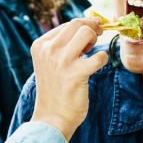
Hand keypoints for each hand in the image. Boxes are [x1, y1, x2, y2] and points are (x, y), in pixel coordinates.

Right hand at [30, 18, 107, 140]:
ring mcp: (61, 62)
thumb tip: (90, 24)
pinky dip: (102, 59)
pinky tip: (97, 66)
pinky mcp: (75, 74)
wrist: (52, 118)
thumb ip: (63, 44)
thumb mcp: (50, 61)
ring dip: (95, 40)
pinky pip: (98, 56)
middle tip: (95, 41)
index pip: (67, 24)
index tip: (90, 35)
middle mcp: (48, 50)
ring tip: (92, 54)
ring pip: (86, 33)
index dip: (84, 26)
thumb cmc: (56, 88)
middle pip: (77, 24)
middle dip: (92, 29)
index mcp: (40, 45)